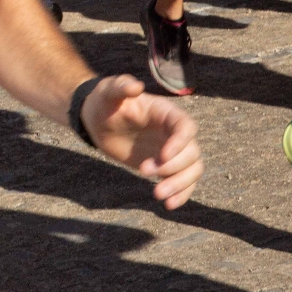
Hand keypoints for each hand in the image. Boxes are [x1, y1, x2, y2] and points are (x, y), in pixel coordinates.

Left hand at [81, 75, 202, 208]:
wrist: (98, 122)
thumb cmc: (104, 102)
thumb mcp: (108, 91)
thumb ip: (120, 86)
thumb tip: (135, 86)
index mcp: (165, 112)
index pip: (185, 127)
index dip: (179, 142)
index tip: (162, 156)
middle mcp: (173, 132)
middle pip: (192, 152)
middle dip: (173, 167)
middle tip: (144, 172)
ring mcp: (171, 151)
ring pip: (193, 169)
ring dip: (180, 185)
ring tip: (157, 194)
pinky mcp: (165, 166)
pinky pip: (184, 182)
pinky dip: (182, 194)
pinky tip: (169, 205)